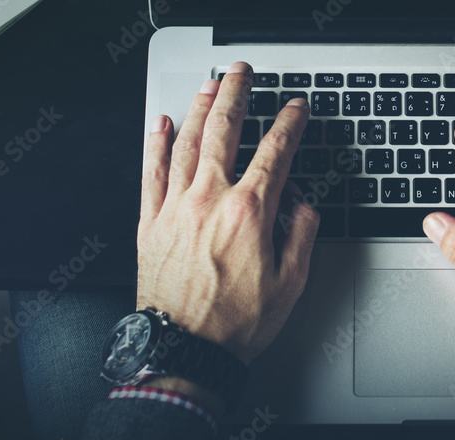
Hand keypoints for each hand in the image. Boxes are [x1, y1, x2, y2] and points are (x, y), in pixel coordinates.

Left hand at [136, 61, 318, 365]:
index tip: (296, 108)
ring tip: (209, 85)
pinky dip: (156, 144)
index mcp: (249, 213)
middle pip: (224, 131)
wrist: (184, 351)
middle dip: (236, 94)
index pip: (276, 152)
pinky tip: (160, 124)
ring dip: (199, 108)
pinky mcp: (150, 223)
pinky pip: (151, 172)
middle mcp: (209, 201)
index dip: (290, 124)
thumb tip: (304, 209)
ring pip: (186, 142)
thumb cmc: (234, 324)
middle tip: (242, 73)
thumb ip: (301, 237)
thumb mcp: (290, 285)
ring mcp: (176, 208)